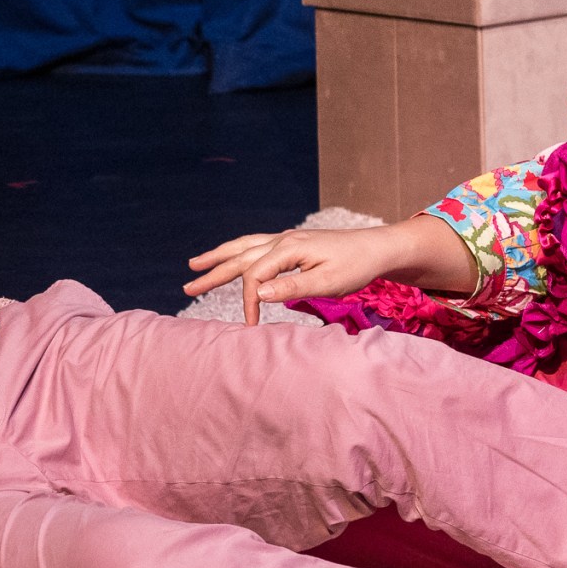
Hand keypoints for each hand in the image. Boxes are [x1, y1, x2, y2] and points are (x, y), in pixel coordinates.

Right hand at [185, 216, 472, 325]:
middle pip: (240, 257)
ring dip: (220, 257)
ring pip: (244, 247)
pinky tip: (232, 258)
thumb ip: (291, 288)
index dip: (249, 303)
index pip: (254, 276)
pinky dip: (239, 252)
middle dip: (213, 272)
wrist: (378, 249)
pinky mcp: (293, 244)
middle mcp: (283, 239)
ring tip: (196, 265)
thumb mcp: (327, 283)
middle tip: (187, 287)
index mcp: (289, 248)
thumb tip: (257, 293)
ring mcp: (287, 239)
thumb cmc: (356, 267)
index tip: (251, 328)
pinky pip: (256, 246)